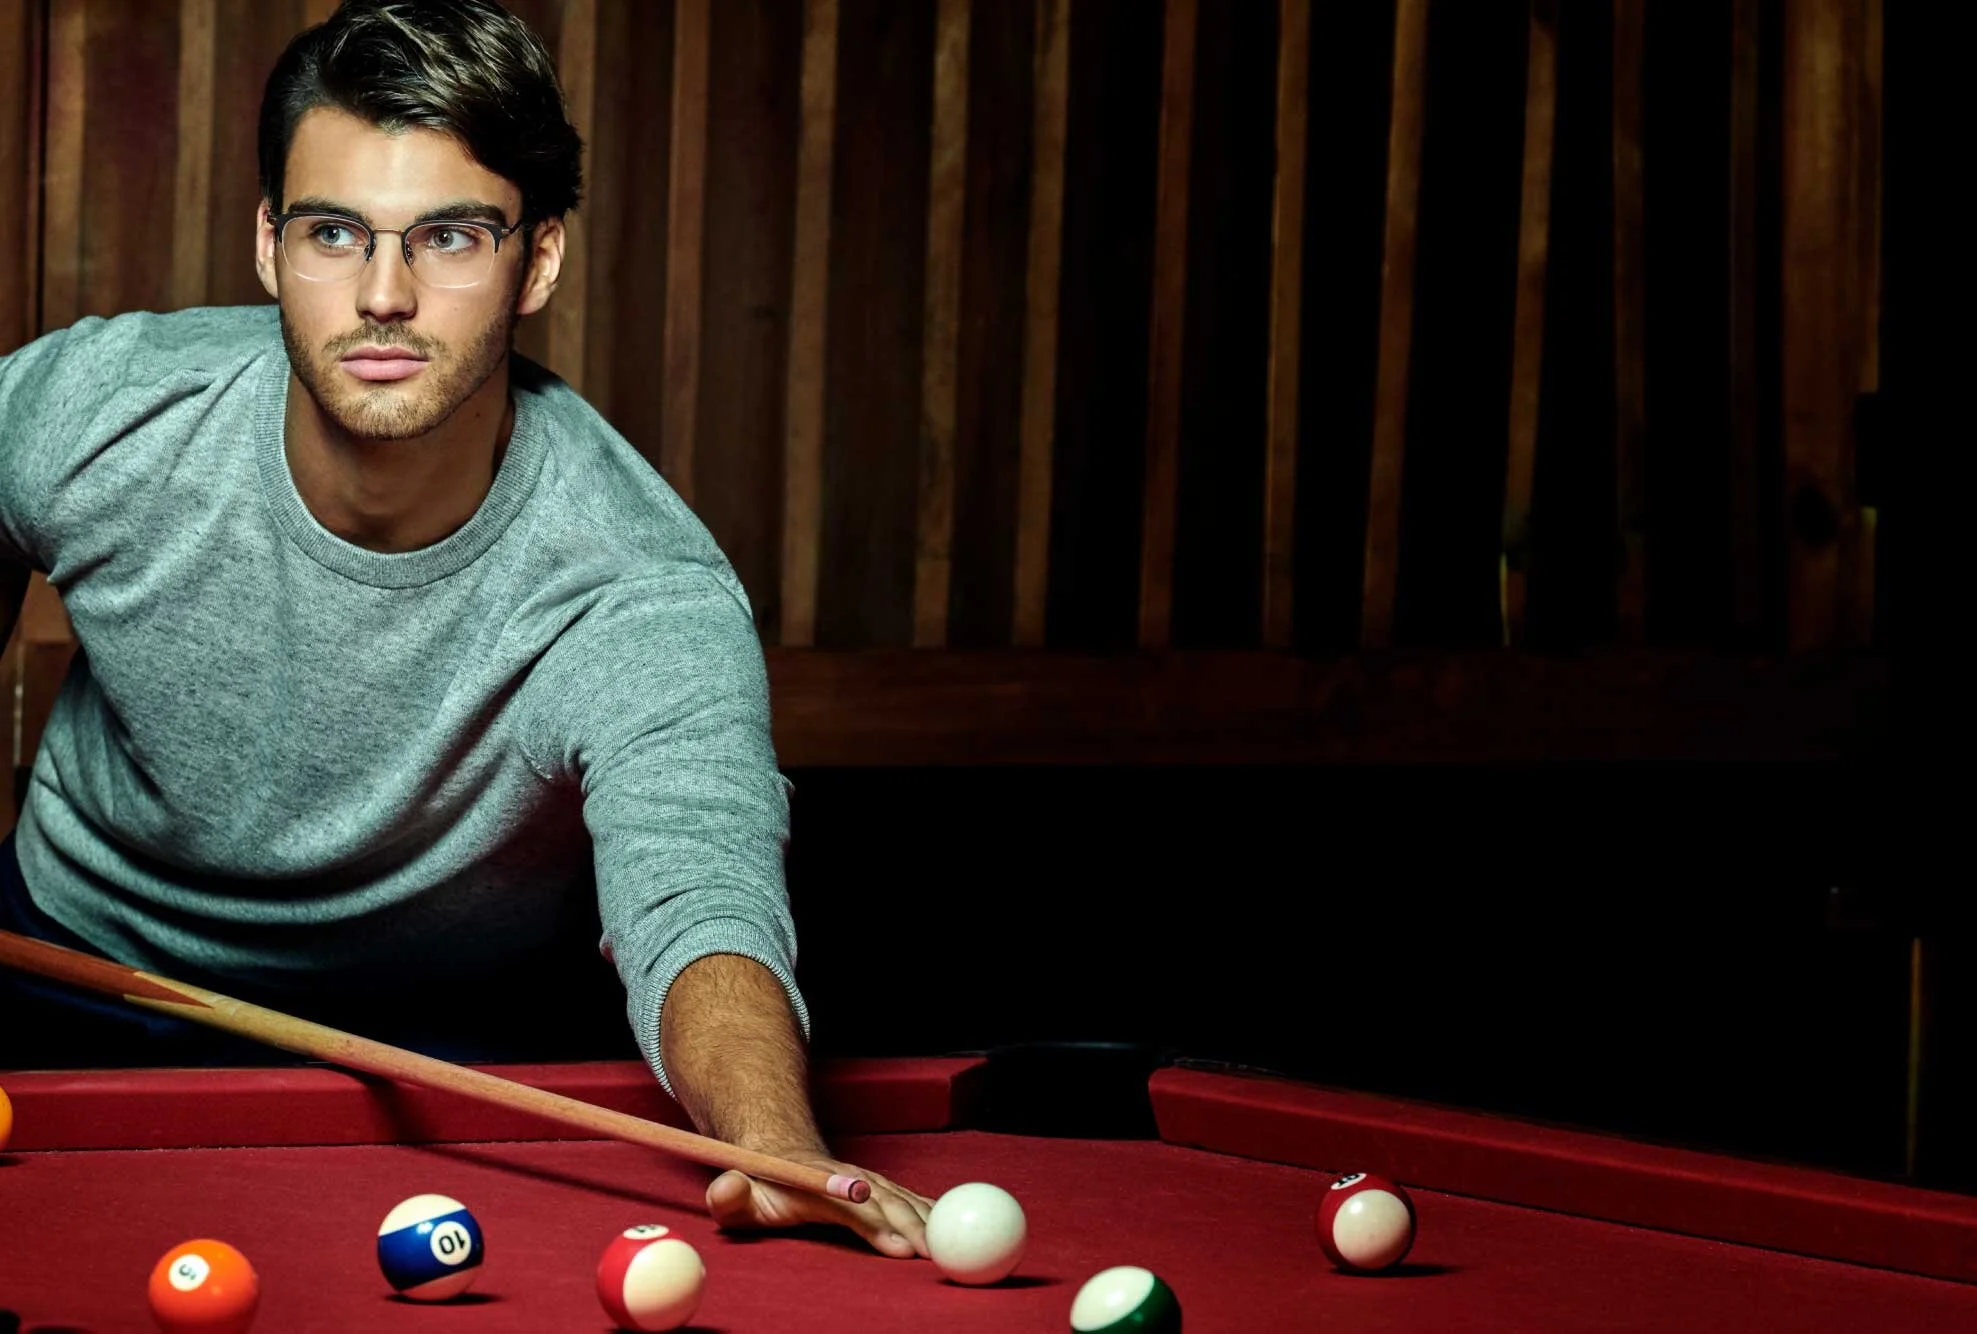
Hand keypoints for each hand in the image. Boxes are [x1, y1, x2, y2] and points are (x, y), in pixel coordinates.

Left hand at [705, 1150, 934, 1257]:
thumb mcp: (735, 1188)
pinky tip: (950, 1227)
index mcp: (818, 1181)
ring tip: (953, 1246)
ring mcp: (869, 1179)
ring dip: (931, 1221)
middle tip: (936, 1257)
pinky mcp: (881, 1186)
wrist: (781, 1149)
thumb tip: (726, 1189)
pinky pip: (912, 1199)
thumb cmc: (759, 1182)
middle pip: (889, 1203)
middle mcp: (851, 1177)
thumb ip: (728, 1193)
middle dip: (916, 1229)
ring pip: (905, 1199)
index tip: (899, 1248)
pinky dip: (934, 1212)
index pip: (851, 1206)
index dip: (876, 1226)